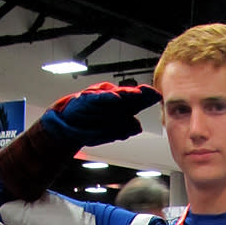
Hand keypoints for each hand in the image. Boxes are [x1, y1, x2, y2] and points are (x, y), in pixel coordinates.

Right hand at [42, 83, 161, 145]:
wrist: (67, 128)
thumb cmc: (88, 126)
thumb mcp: (109, 132)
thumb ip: (123, 128)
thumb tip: (137, 126)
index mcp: (118, 108)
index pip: (135, 102)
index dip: (147, 99)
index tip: (158, 97)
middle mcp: (110, 101)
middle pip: (128, 95)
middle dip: (141, 93)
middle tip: (152, 93)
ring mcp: (99, 99)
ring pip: (115, 94)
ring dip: (127, 93)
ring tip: (137, 94)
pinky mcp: (87, 100)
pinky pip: (98, 98)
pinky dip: (107, 98)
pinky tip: (116, 98)